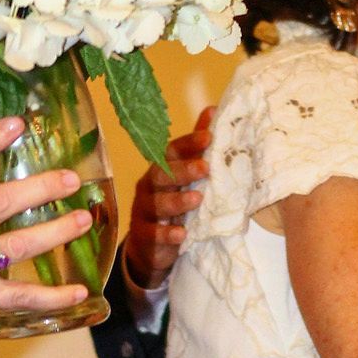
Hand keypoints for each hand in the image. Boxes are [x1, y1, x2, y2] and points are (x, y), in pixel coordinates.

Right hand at [124, 106, 213, 288]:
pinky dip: (167, 233)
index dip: (190, 143)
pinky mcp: (144, 235)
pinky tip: (181, 234)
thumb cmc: (172, 204)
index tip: (210, 137)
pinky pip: (153, 233)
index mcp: (163, 169)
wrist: (150, 247)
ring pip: (157, 203)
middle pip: (163, 174)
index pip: (173, 151)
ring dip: (177, 201)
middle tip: (205, 167)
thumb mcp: (184, 177)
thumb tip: (213, 110)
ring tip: (197, 199)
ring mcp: (145, 210)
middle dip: (184, 170)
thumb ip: (196, 147)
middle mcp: (151, 186)